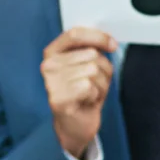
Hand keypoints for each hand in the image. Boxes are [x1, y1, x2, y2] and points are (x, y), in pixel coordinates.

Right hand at [41, 28, 116, 158]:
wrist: (75, 125)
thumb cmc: (83, 94)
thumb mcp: (87, 66)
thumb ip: (92, 50)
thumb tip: (108, 42)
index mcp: (53, 53)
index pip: (74, 34)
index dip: (97, 37)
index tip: (112, 45)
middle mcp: (48, 65)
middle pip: (90, 54)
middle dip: (102, 69)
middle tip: (94, 84)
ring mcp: (51, 82)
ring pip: (92, 70)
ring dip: (100, 84)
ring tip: (90, 93)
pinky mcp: (58, 98)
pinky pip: (88, 86)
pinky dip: (95, 95)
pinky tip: (87, 101)